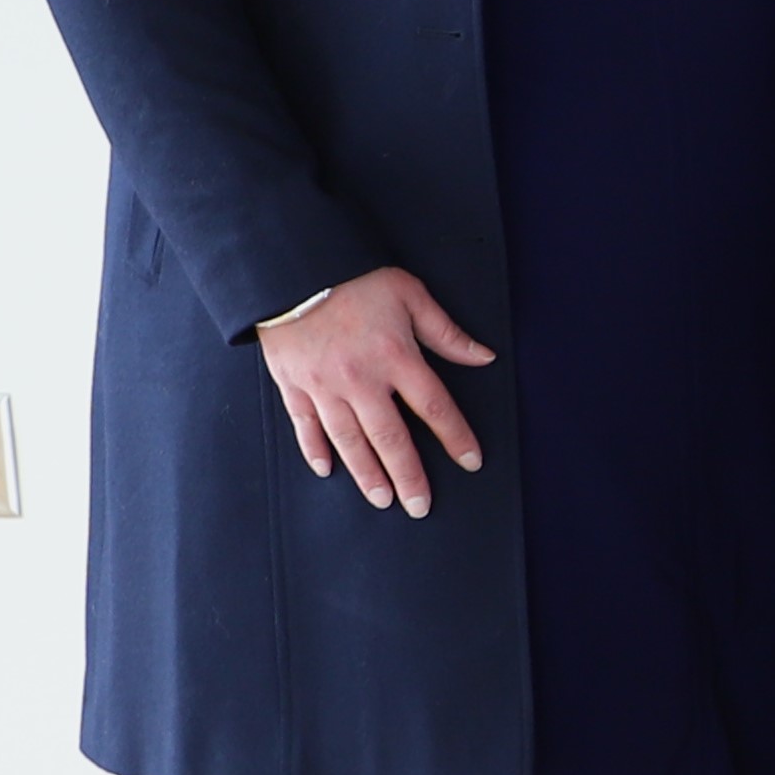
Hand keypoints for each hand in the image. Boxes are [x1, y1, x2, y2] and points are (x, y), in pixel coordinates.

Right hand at [255, 267, 492, 516]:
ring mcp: (323, 386)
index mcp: (396, 357)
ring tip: (383, 500)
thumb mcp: (409, 294)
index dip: (456, 437)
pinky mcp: (293, 385)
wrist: (290, 267)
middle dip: (409, 476)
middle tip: (421, 506)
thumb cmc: (354, 278)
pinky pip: (305, 425)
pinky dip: (315, 450)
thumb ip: (446, 332)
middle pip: (391, 437)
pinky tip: (327, 471)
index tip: (471, 462)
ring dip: (367, 473)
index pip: (434, 407)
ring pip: (349, 440)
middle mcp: (361, 379)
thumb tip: (484, 357)